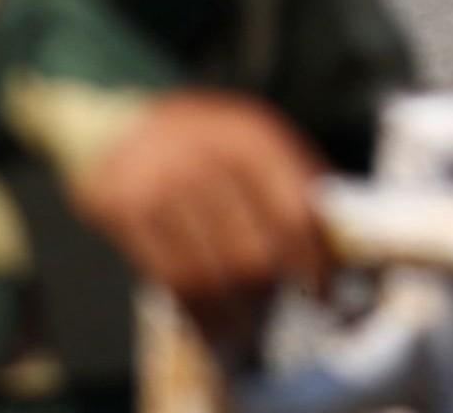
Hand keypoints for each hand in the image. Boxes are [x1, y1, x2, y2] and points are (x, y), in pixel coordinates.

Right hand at [70, 89, 329, 308]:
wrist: (118, 125)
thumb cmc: (203, 141)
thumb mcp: (254, 137)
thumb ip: (295, 180)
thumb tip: (335, 243)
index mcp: (250, 139)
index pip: (293, 215)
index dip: (313, 264)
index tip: (324, 294)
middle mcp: (205, 159)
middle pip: (250, 254)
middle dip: (271, 292)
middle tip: (280, 306)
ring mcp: (160, 186)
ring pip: (207, 277)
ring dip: (232, 314)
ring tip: (247, 327)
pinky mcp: (124, 213)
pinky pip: (167, 281)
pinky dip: (195, 314)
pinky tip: (212, 324)